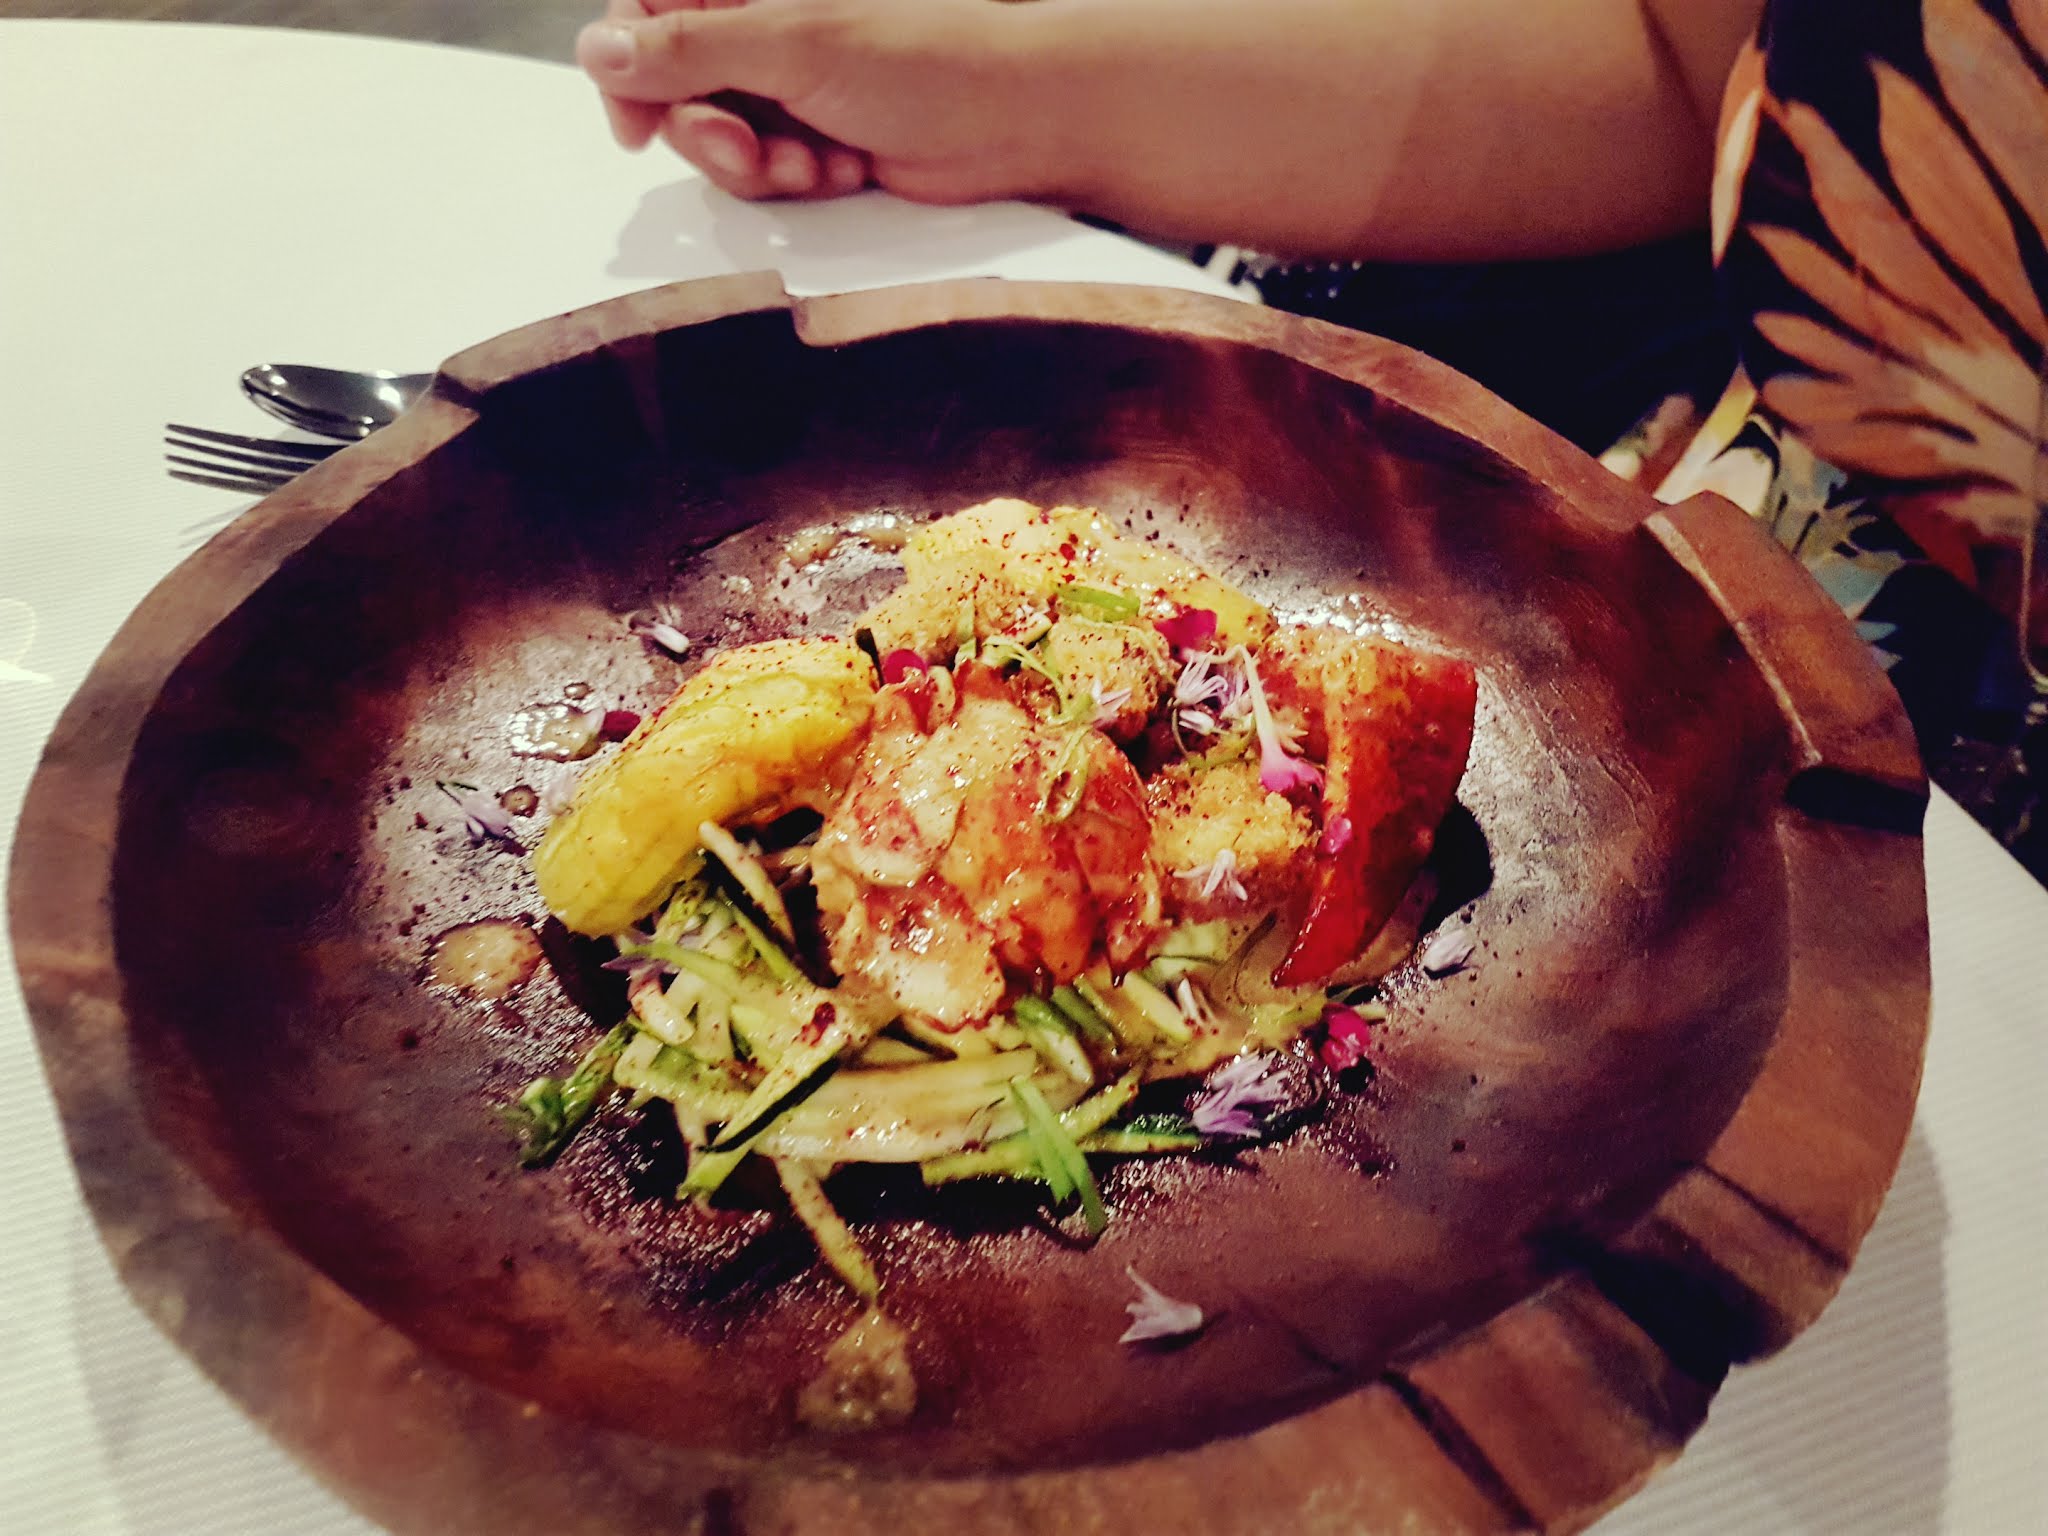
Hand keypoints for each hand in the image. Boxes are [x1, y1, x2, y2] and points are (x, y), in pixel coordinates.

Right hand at [576, 0, 1062, 205]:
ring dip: (756, 167)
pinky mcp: (819, 141)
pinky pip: (768, 176)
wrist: (1020, 119)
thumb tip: (598, 50)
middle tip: (752, 151)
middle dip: (706, 133)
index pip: (645, 14)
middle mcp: (765, 29)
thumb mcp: (794, 45)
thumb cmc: (930, 57)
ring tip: (813, 165)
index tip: (637, 121)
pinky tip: (842, 173)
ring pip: (718, 140)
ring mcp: (791, 88)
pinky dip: (795, 185)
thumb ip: (688, 50)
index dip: (628, 69)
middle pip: (673, 88)